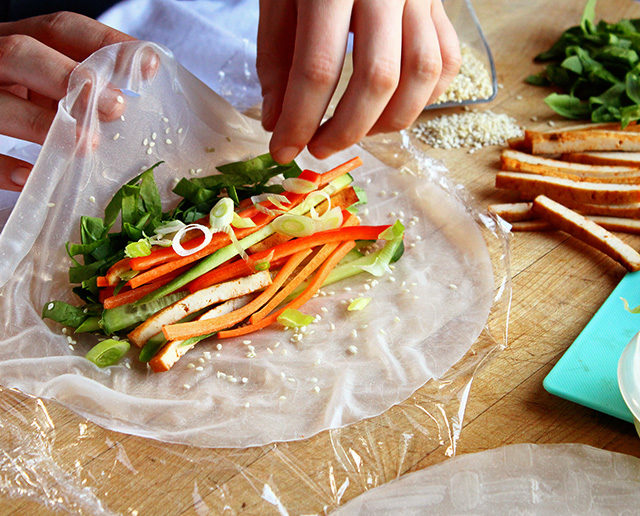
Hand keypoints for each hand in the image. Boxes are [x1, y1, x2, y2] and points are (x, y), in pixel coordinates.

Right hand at [0, 12, 134, 190]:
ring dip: (43, 124)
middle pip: (21, 54)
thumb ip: (80, 85)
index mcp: (19, 41)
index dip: (104, 44)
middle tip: (115, 108)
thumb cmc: (24, 101)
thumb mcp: (48, 84)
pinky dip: (2, 166)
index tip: (147, 68)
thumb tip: (135, 99)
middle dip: (70, 79)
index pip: (60, 28)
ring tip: (86, 145)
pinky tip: (31, 176)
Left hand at [257, 0, 460, 163]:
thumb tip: (278, 123)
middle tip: (319, 148)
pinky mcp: (440, 3)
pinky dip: (424, 97)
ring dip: (388, 122)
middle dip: (346, 130)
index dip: (299, 121)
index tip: (283, 151)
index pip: (318, 68)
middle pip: (377, 79)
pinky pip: (448, 61)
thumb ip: (276, 59)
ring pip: (422, 76)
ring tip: (355, 131)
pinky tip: (392, 108)